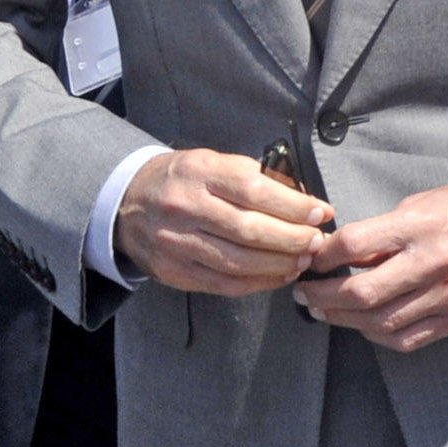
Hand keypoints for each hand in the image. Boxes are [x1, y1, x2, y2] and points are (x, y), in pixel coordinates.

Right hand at [115, 149, 332, 295]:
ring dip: (279, 264)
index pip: (254, 190)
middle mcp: (186, 207)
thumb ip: (254, 177)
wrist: (127, 203)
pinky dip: (259, 282)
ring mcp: (177, 243)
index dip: (293, 205)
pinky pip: (225, 284)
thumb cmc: (183, 179)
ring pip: (239, 262)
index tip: (320, 212)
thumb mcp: (213, 162)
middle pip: (249, 230)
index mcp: (200, 172)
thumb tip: (303, 200)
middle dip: (292, 238)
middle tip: (317, 241)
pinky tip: (280, 276)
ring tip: (303, 259)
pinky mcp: (175, 272)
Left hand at [295, 177, 447, 351]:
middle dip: (323, 297)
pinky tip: (364, 326)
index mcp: (421, 225)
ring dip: (344, 321)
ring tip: (324, 312)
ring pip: (381, 322)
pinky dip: (378, 336)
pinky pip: (408, 338)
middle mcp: (434, 263)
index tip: (310, 259)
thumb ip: (386, 230)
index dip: (323, 256)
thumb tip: (345, 254)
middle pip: (362, 292)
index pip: (355, 244)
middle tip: (304, 295)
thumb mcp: (425, 202)